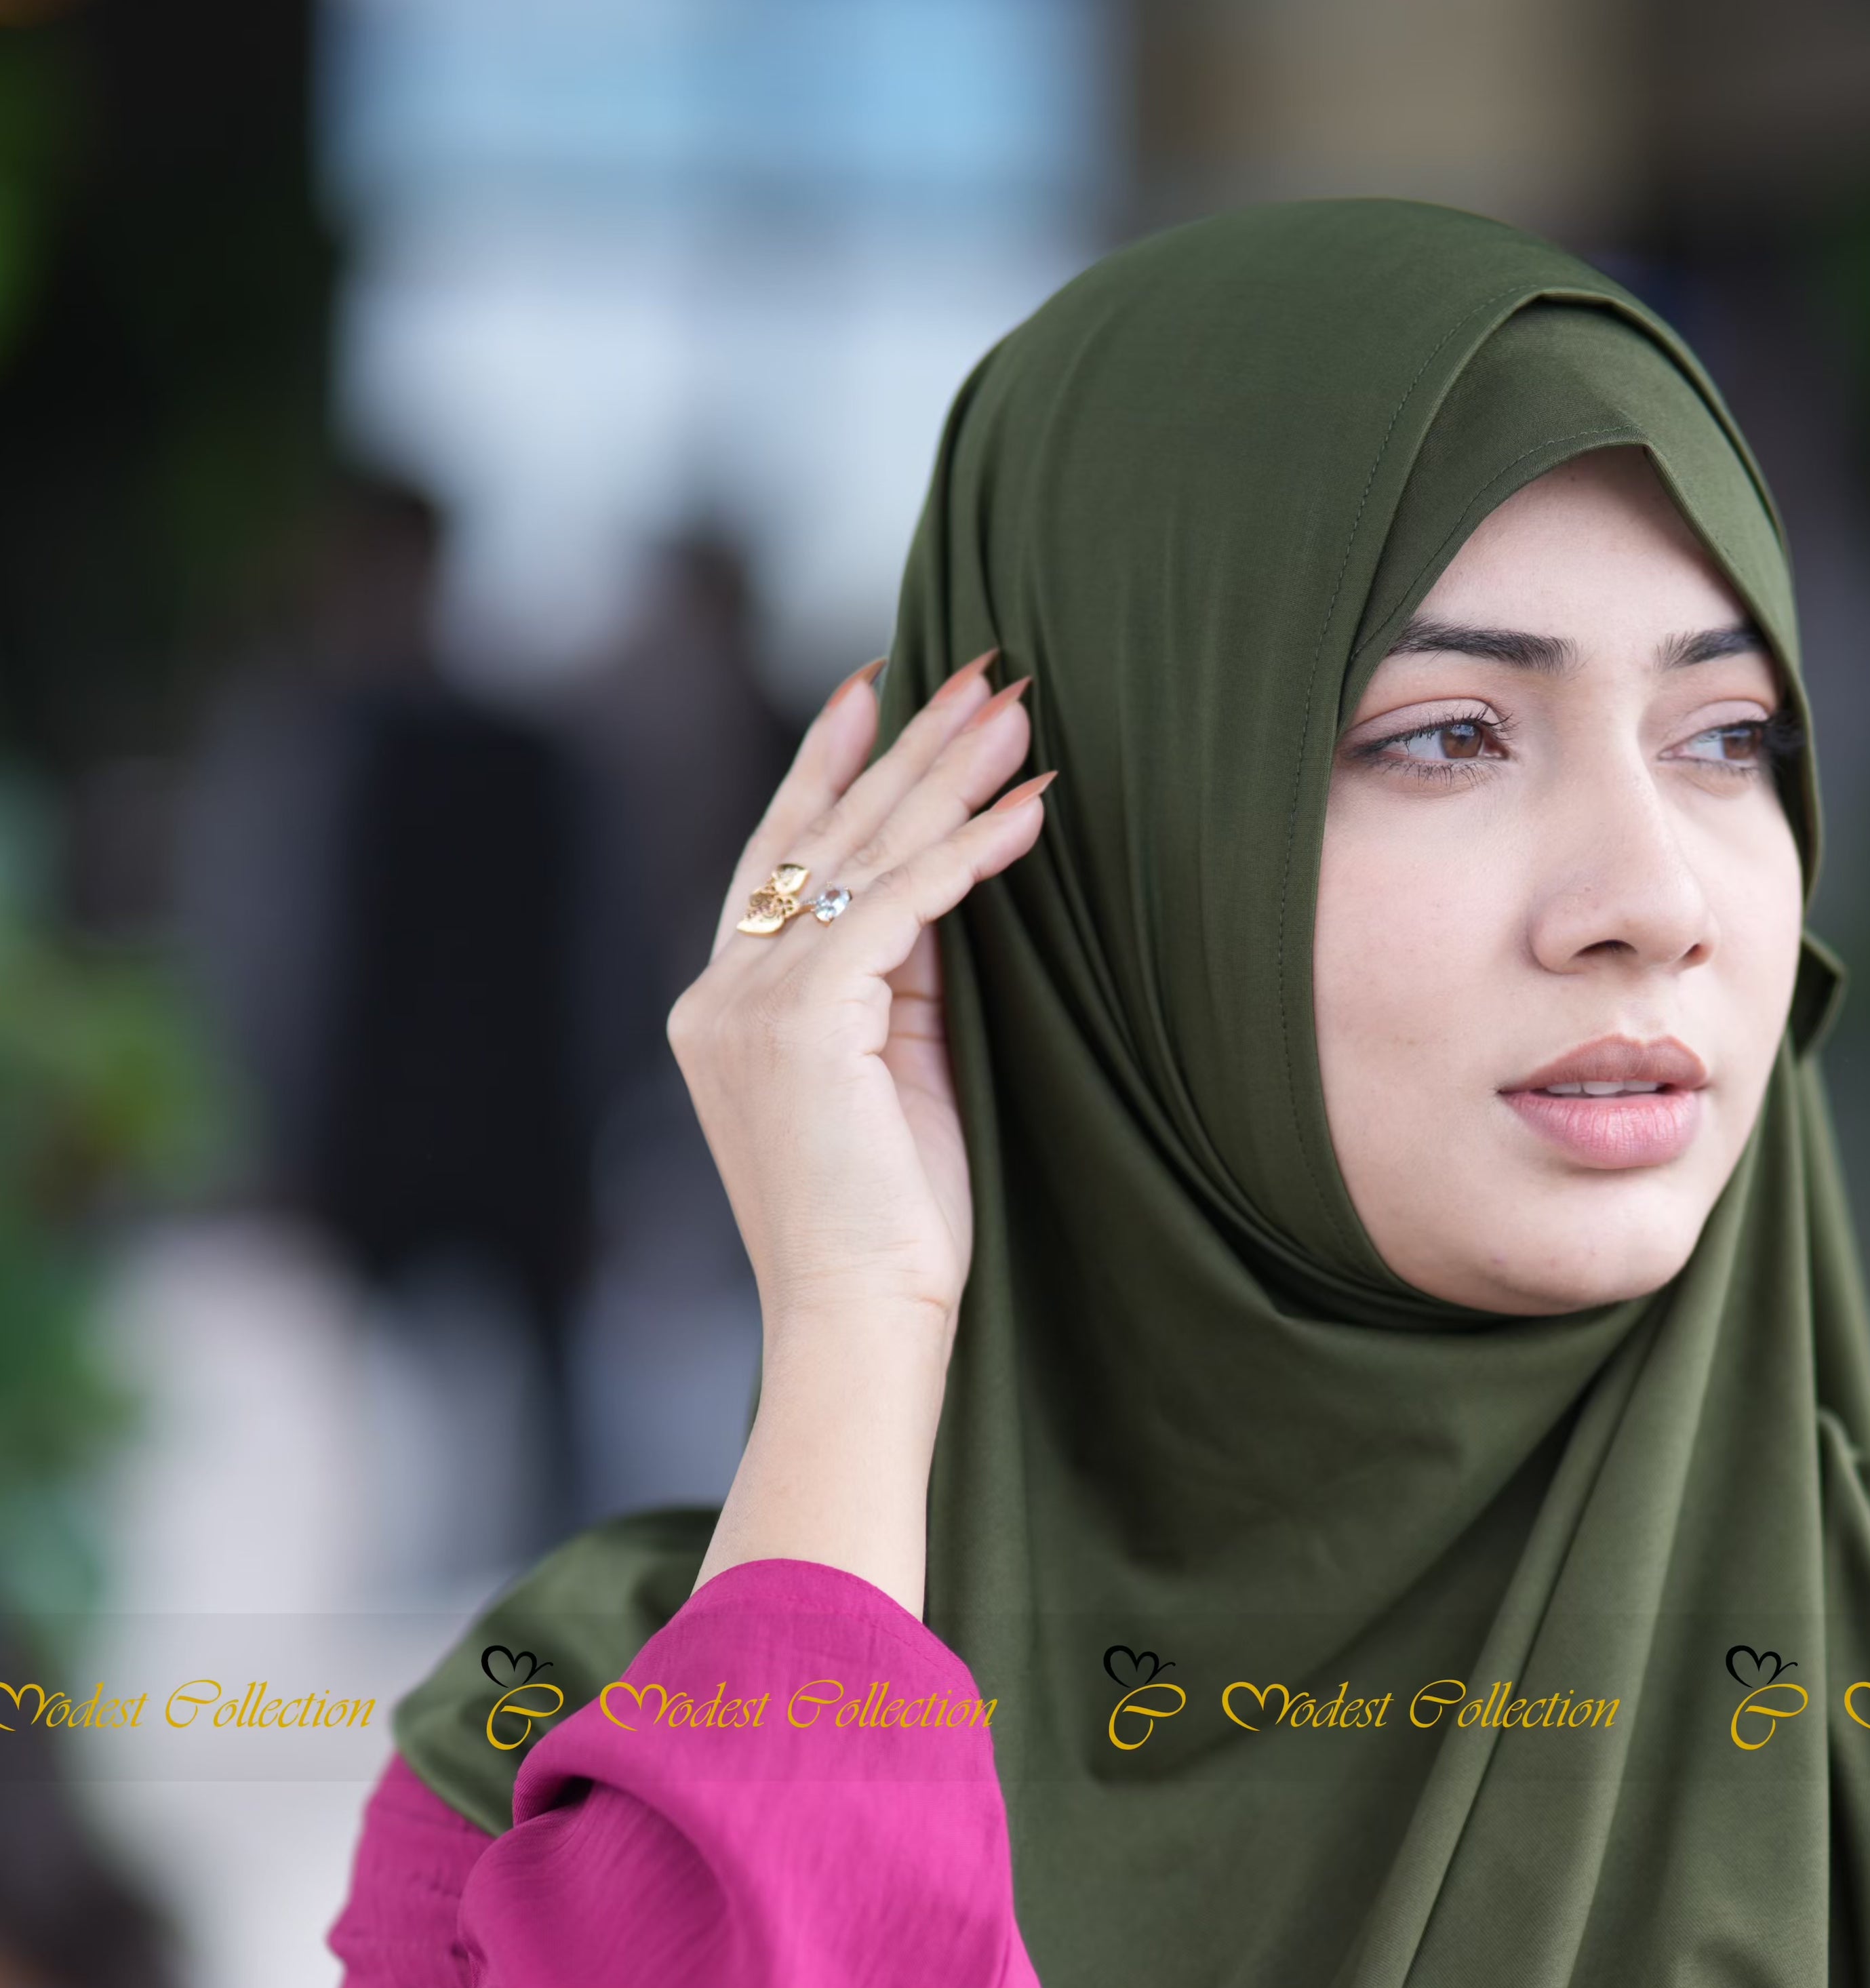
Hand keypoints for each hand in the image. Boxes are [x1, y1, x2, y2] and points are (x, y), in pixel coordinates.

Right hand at [668, 649, 1051, 1336]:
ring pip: (860, 856)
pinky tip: (1031, 808)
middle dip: (907, 747)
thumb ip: (897, 986)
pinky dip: (970, 852)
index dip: (827, 767)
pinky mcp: (803, 1021)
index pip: (779, 860)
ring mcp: (748, 1004)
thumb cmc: (888, 1228)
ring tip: (1014, 707)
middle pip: (824, 838)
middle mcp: (720, 993)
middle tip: (978, 667)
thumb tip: (944, 893)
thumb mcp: (891, 1080)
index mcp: (725, 1008)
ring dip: (946, 774)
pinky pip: (902, 907)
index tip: (871, 687)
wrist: (855, 1320)